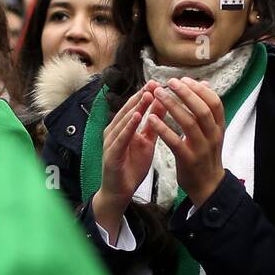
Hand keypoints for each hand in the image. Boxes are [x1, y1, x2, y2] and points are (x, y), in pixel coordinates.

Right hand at [94, 80, 160, 239]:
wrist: (120, 191)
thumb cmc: (131, 167)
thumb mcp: (147, 142)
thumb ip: (153, 125)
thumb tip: (163, 105)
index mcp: (123, 128)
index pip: (135, 107)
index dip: (145, 95)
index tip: (158, 82)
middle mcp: (114, 131)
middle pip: (128, 110)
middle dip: (141, 96)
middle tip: (154, 83)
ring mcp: (111, 142)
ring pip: (123, 121)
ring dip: (135, 108)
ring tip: (147, 95)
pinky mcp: (110, 154)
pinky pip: (120, 138)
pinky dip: (128, 127)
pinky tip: (136, 117)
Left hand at [148, 77, 226, 206]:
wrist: (207, 186)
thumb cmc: (205, 155)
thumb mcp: (211, 132)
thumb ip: (207, 111)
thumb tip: (205, 84)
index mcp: (219, 127)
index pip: (214, 102)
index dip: (199, 89)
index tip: (183, 79)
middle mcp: (213, 136)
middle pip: (201, 109)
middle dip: (185, 93)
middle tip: (169, 82)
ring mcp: (201, 148)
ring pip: (188, 122)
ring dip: (172, 106)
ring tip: (157, 95)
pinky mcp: (188, 160)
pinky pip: (175, 141)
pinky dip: (163, 128)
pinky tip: (151, 118)